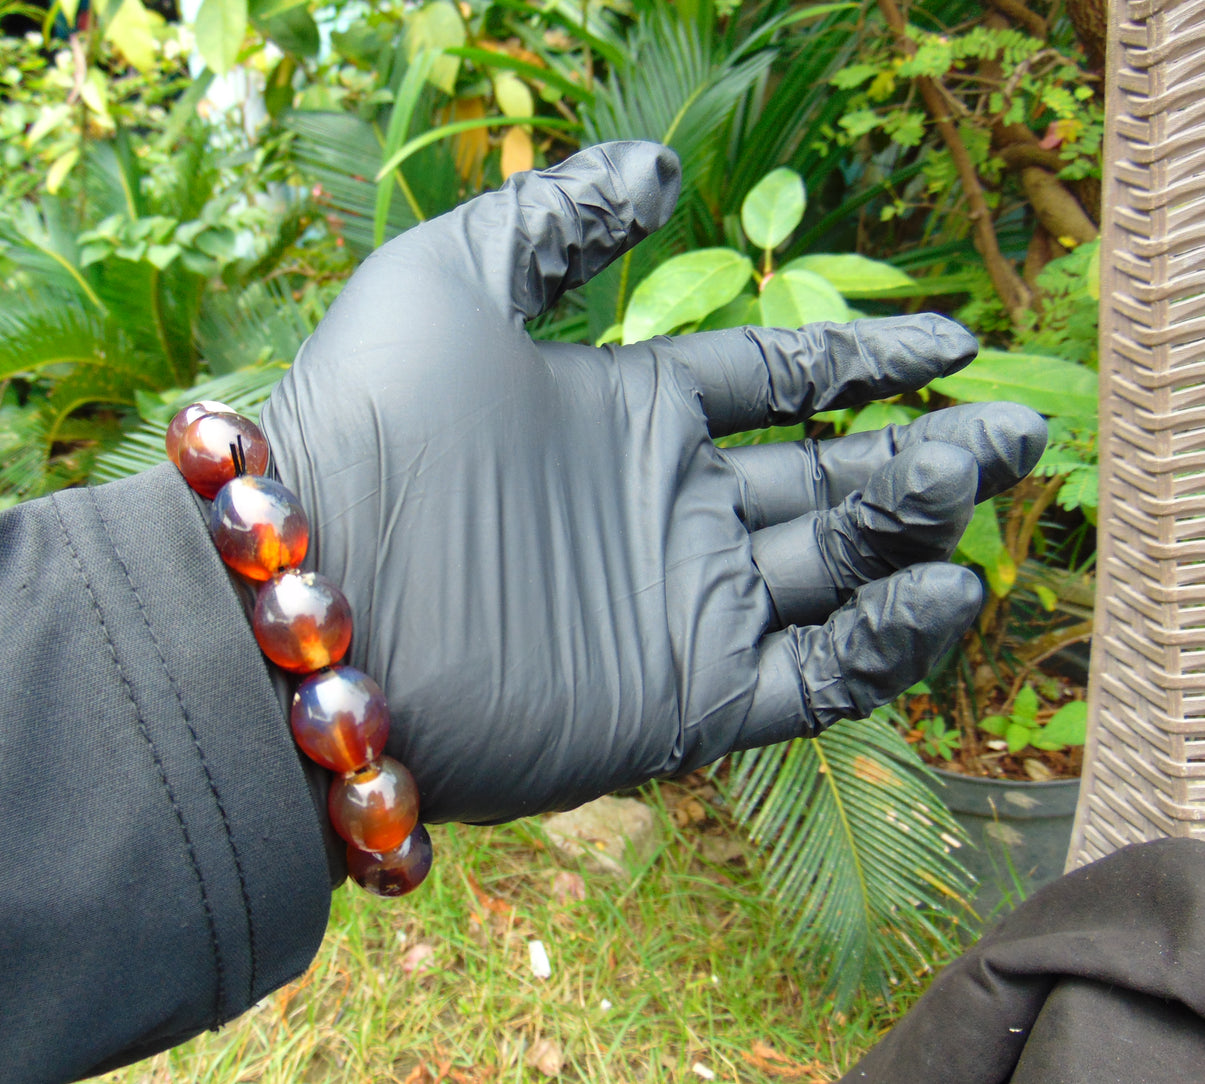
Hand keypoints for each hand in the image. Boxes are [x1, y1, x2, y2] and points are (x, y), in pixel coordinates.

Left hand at [260, 142, 1044, 824]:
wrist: (308, 594)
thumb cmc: (367, 424)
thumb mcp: (450, 276)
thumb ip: (556, 214)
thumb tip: (659, 169)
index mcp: (627, 414)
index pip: (777, 383)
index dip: (866, 360)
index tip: (948, 340)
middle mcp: (664, 510)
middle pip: (827, 477)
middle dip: (922, 452)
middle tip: (1013, 427)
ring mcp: (678, 606)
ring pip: (837, 571)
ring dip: (918, 532)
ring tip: (987, 481)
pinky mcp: (684, 700)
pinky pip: (817, 678)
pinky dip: (888, 643)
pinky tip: (942, 589)